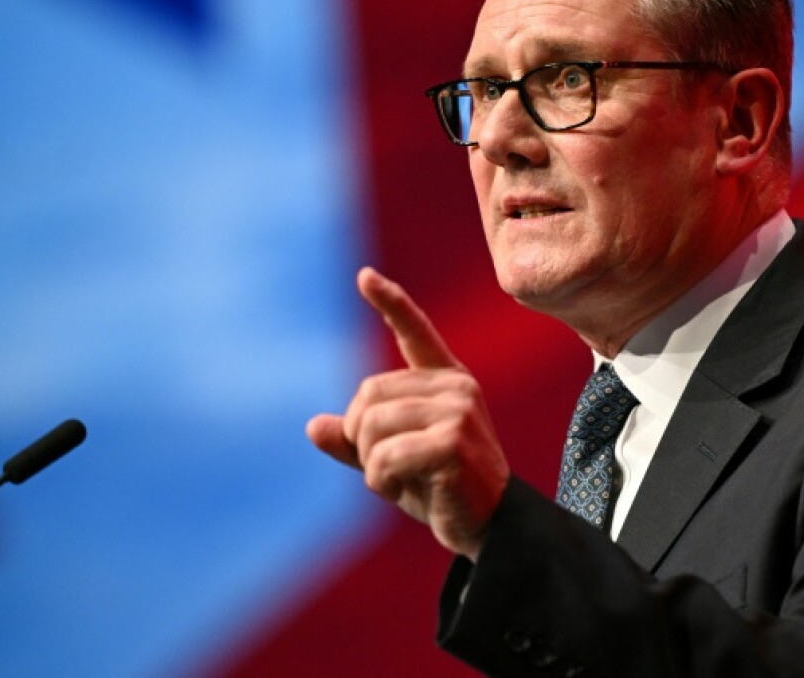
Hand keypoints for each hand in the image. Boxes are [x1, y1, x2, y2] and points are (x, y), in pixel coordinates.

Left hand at [306, 267, 509, 559]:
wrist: (489, 526)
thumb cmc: (442, 489)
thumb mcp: (392, 461)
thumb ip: (356, 442)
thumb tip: (314, 426)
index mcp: (444, 381)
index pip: (415, 332)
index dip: (390, 303)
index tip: (364, 276)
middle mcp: (455, 387)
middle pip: (366, 394)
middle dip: (361, 437)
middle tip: (387, 466)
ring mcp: (457, 411)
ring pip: (371, 426)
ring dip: (372, 465)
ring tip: (401, 480)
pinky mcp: (453, 442)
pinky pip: (385, 457)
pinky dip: (382, 481)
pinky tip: (406, 490)